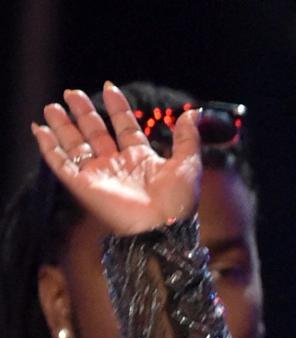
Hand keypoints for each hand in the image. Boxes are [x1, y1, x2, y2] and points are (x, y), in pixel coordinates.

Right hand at [31, 82, 200, 233]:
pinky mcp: (83, 186)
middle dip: (84, 113)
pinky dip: (48, 147)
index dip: (117, 108)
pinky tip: (39, 129)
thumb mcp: (188, 165)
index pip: (125, 127)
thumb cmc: (177, 203)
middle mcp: (118, 166)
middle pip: (96, 133)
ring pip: (76, 145)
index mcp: (141, 160)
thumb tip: (193, 112)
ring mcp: (99, 176)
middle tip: (72, 93)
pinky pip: (61, 164)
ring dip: (63, 126)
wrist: (162, 229)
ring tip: (52, 106)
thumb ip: (187, 138)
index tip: (109, 87)